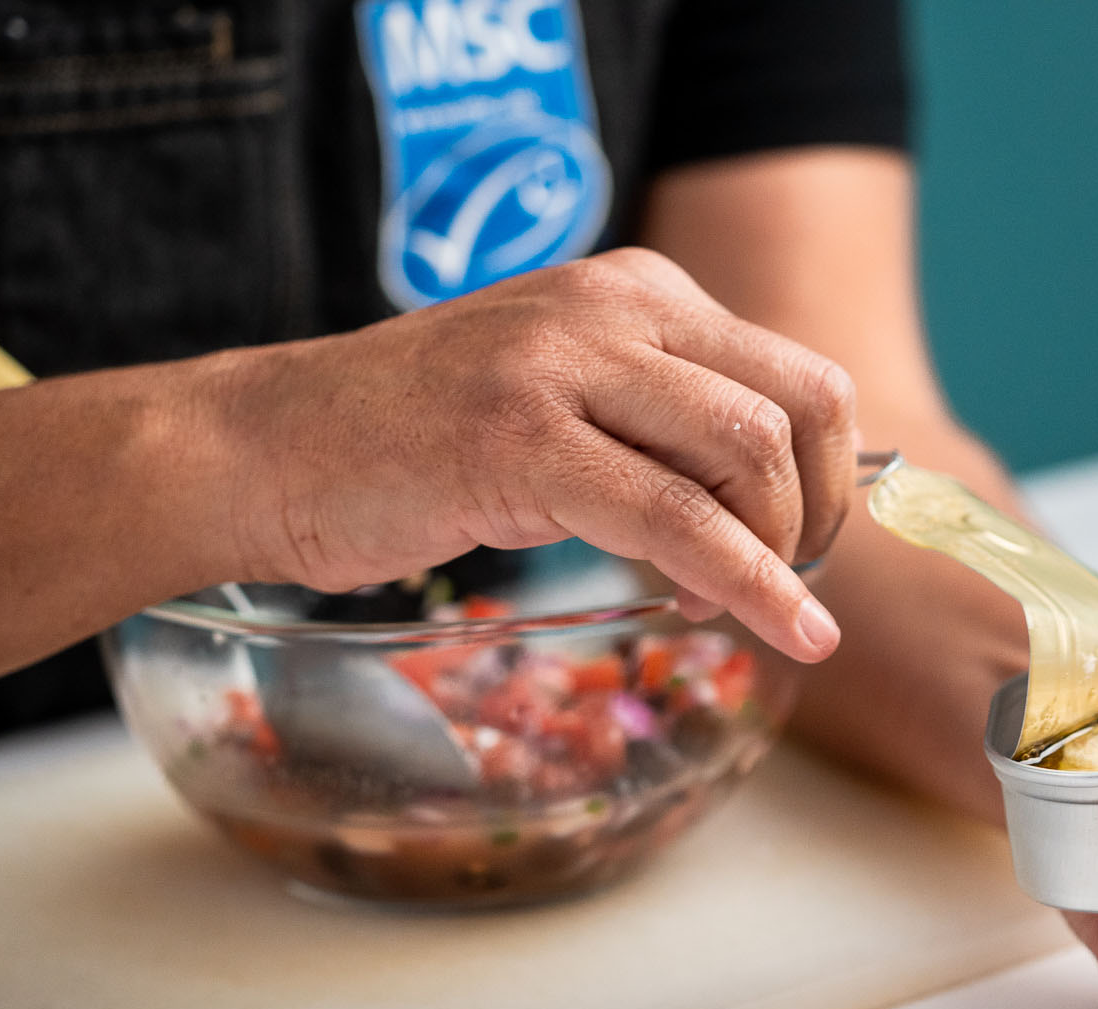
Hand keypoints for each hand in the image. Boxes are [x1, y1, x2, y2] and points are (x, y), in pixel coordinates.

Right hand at [207, 248, 857, 660]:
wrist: (270, 446)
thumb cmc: (422, 441)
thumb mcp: (568, 400)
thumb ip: (663, 424)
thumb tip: (782, 503)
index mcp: (641, 290)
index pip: (800, 375)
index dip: (827, 477)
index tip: (797, 546)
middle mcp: (617, 304)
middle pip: (799, 407)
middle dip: (815, 514)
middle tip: (781, 580)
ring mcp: (564, 363)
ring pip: (749, 454)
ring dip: (773, 552)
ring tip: (724, 602)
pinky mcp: (520, 437)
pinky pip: (677, 518)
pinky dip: (747, 583)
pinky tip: (778, 630)